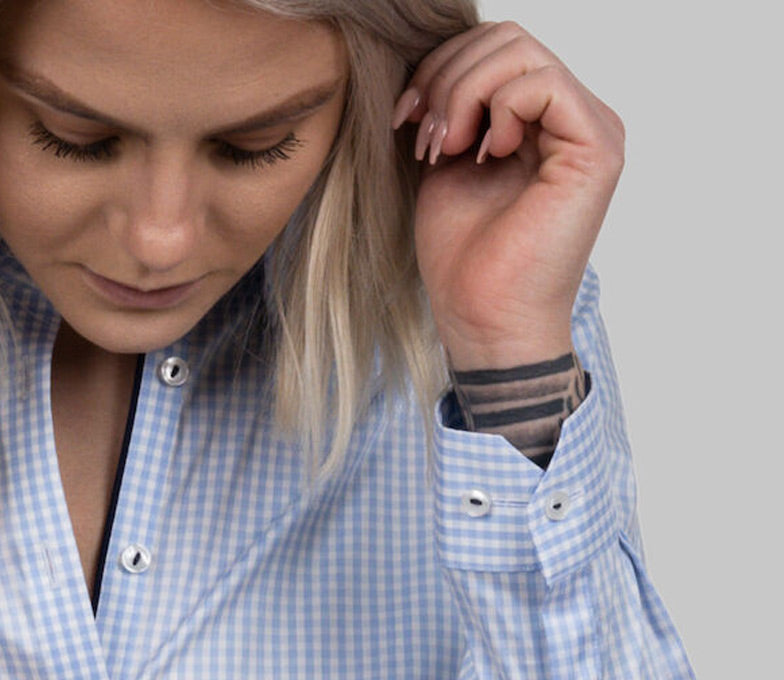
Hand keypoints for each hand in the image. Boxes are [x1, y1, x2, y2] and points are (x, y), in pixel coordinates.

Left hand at [393, 22, 624, 370]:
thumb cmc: (464, 260)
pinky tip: (483, 155)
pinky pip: (543, 82)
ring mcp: (589, 131)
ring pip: (521, 52)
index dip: (439, 69)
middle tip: (425, 135)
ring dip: (463, 94)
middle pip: (507, 39)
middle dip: (447, 77)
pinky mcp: (596, 149)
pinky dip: (496, 109)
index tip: (405, 119)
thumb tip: (428, 71)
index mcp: (539, 121)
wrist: (482, 319)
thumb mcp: (443, 165)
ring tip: (446, 148)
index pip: (494, 49)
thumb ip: (447, 113)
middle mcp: (571, 119)